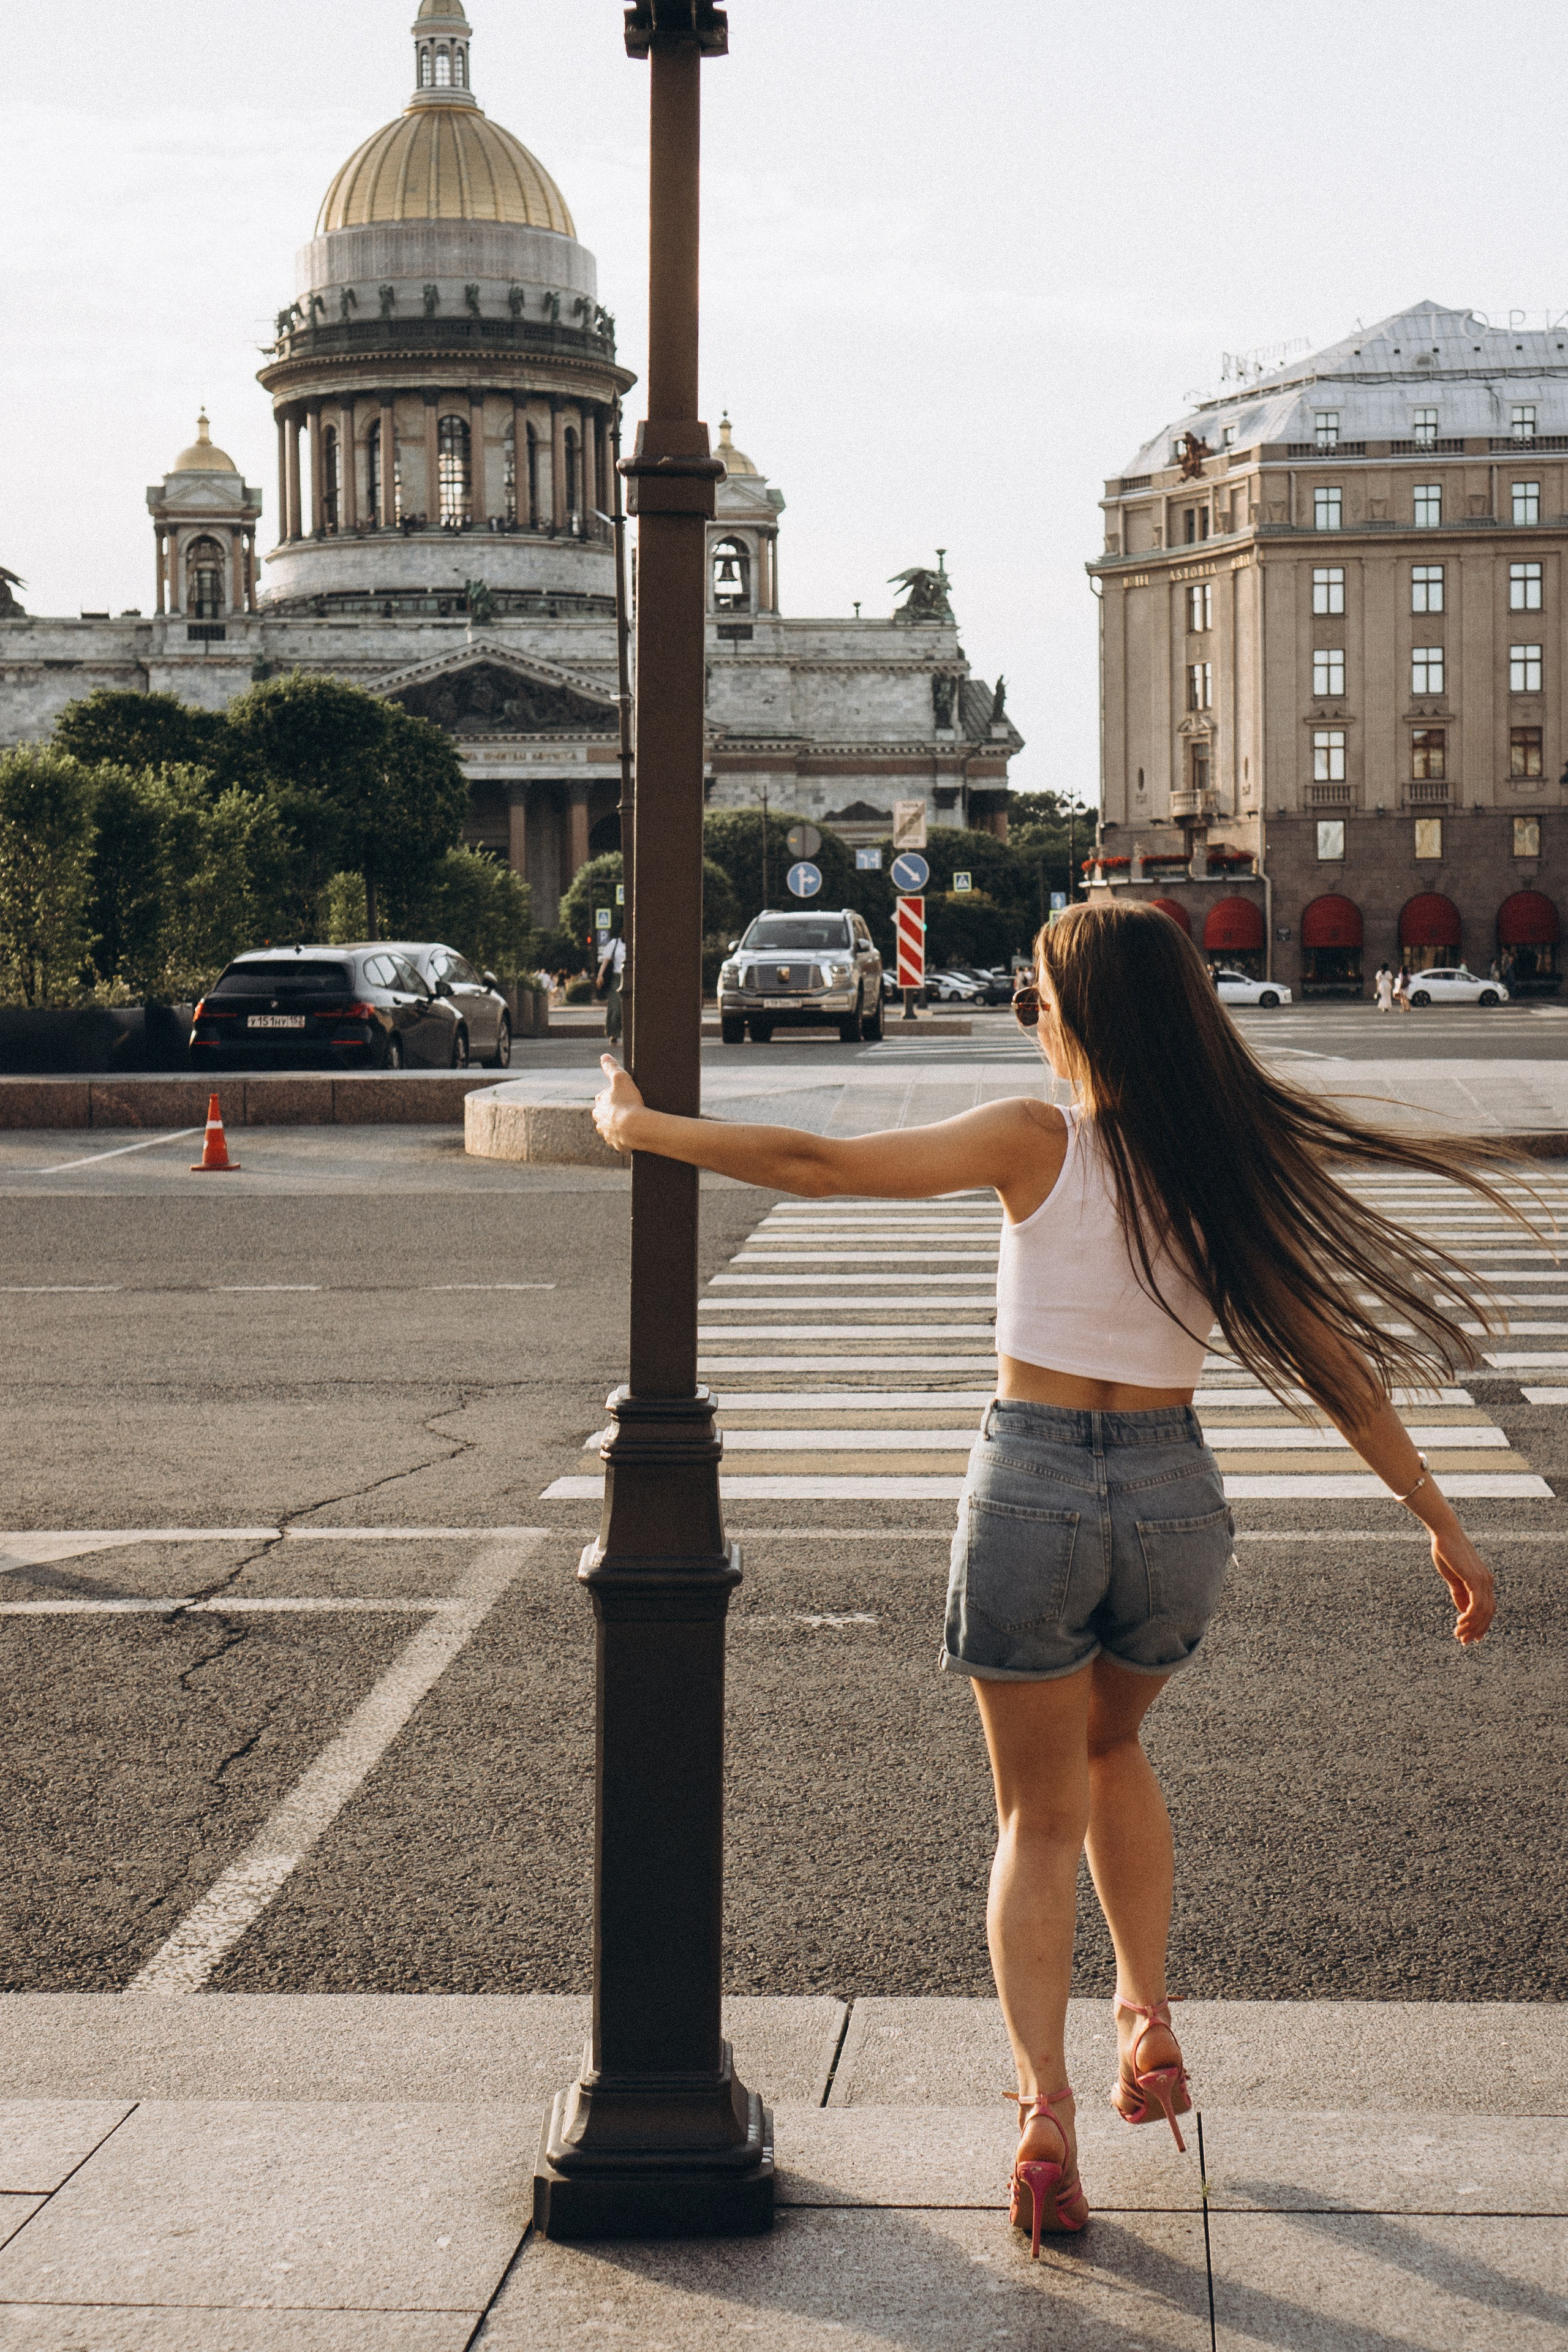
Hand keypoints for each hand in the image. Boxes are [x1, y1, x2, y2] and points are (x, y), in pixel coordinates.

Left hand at [594, 1053, 643, 1150]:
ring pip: (610, 1128)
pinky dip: (625, 1137)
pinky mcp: (617, 1144)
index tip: (623, 1095)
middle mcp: (600, 1121)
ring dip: (617, 1125)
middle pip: (604, 1114)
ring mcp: (608, 1134)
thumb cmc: (628, 1102)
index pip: (603, 1098)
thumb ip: (611, 1067)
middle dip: (613, 1111)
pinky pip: (620, 1140)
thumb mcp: (621, 1078)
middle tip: (627, 1108)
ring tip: (630, 1122)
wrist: (636, 1128)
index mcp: (599, 1105)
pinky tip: (633, 1133)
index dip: (613, 1095)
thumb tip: (604, 1056)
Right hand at [1431, 1525, 1495, 1645]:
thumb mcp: (1453, 1578)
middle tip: (1464, 1642)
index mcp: (1484, 1581)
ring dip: (1471, 1627)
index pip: (1487, 1609)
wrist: (1444, 1533)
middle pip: (1488, 1613)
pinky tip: (1459, 1623)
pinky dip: (1470, 1617)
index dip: (1481, 1625)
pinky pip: (1477, 1605)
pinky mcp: (1475, 1579)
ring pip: (1483, 1612)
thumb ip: (1459, 1594)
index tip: (1472, 1638)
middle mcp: (1487, 1582)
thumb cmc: (1446, 1552)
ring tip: (1459, 1636)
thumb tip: (1464, 1611)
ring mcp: (1483, 1581)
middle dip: (1477, 1630)